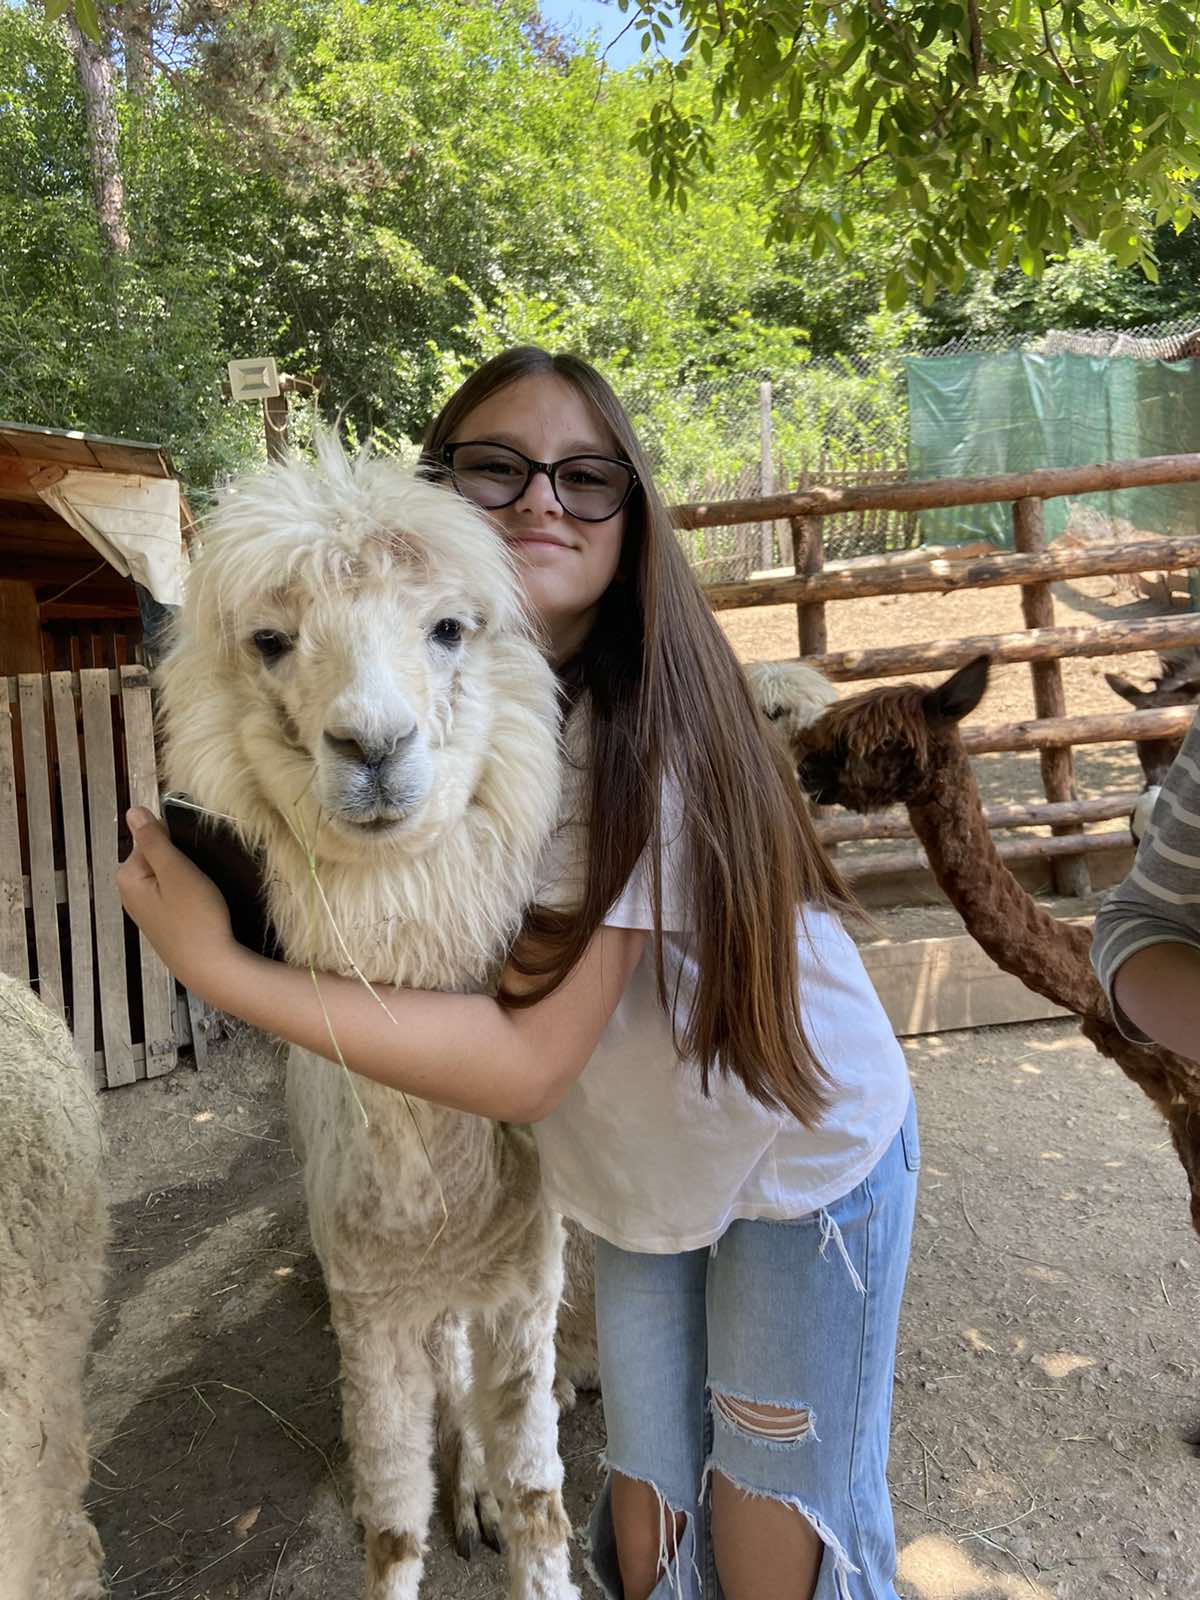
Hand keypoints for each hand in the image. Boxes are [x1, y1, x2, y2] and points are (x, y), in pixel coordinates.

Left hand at [118, 807, 237, 989]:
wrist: (210, 967)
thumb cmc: (195, 917)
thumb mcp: (175, 871)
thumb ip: (153, 840)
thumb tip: (132, 811)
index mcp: (127, 877)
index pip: (149, 839)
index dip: (175, 845)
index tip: (192, 862)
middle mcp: (129, 894)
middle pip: (156, 858)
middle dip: (180, 862)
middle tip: (200, 879)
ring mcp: (145, 911)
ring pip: (167, 877)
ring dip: (186, 879)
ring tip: (204, 894)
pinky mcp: (162, 924)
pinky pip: (172, 896)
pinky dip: (187, 897)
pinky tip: (200, 908)